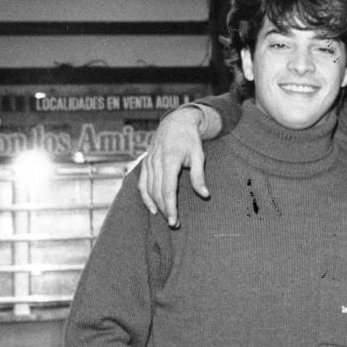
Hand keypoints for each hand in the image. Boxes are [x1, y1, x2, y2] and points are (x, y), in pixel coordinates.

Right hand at [138, 105, 209, 225]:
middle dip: (165, 210)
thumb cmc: (190, 139)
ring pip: (148, 189)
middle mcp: (156, 161)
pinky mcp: (145, 163)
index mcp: (170, 159)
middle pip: (157, 192)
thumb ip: (199, 176)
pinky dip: (145, 197)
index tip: (175, 222)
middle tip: (174, 224)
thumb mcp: (199, 155)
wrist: (175, 122)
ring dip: (156, 206)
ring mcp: (148, 162)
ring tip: (166, 218)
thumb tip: (205, 195)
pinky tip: (152, 208)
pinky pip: (142, 183)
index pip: (168, 189)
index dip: (171, 207)